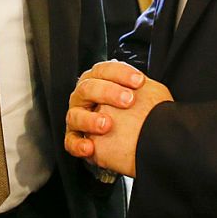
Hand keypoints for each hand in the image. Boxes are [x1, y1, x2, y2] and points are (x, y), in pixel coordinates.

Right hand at [64, 60, 171, 176]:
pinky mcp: (74, 138)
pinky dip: (79, 145)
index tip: (140, 81)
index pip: (104, 70)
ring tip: (106, 125)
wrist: (134, 140)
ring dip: (90, 120)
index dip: (121, 73)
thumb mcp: (141, 95)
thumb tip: (145, 82)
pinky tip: (90, 147)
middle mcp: (83, 97)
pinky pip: (71, 141)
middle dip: (108, 92)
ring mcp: (77, 117)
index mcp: (97, 81)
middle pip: (88, 88)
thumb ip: (138, 87)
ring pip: (75, 115)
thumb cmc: (135, 113)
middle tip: (128, 100)